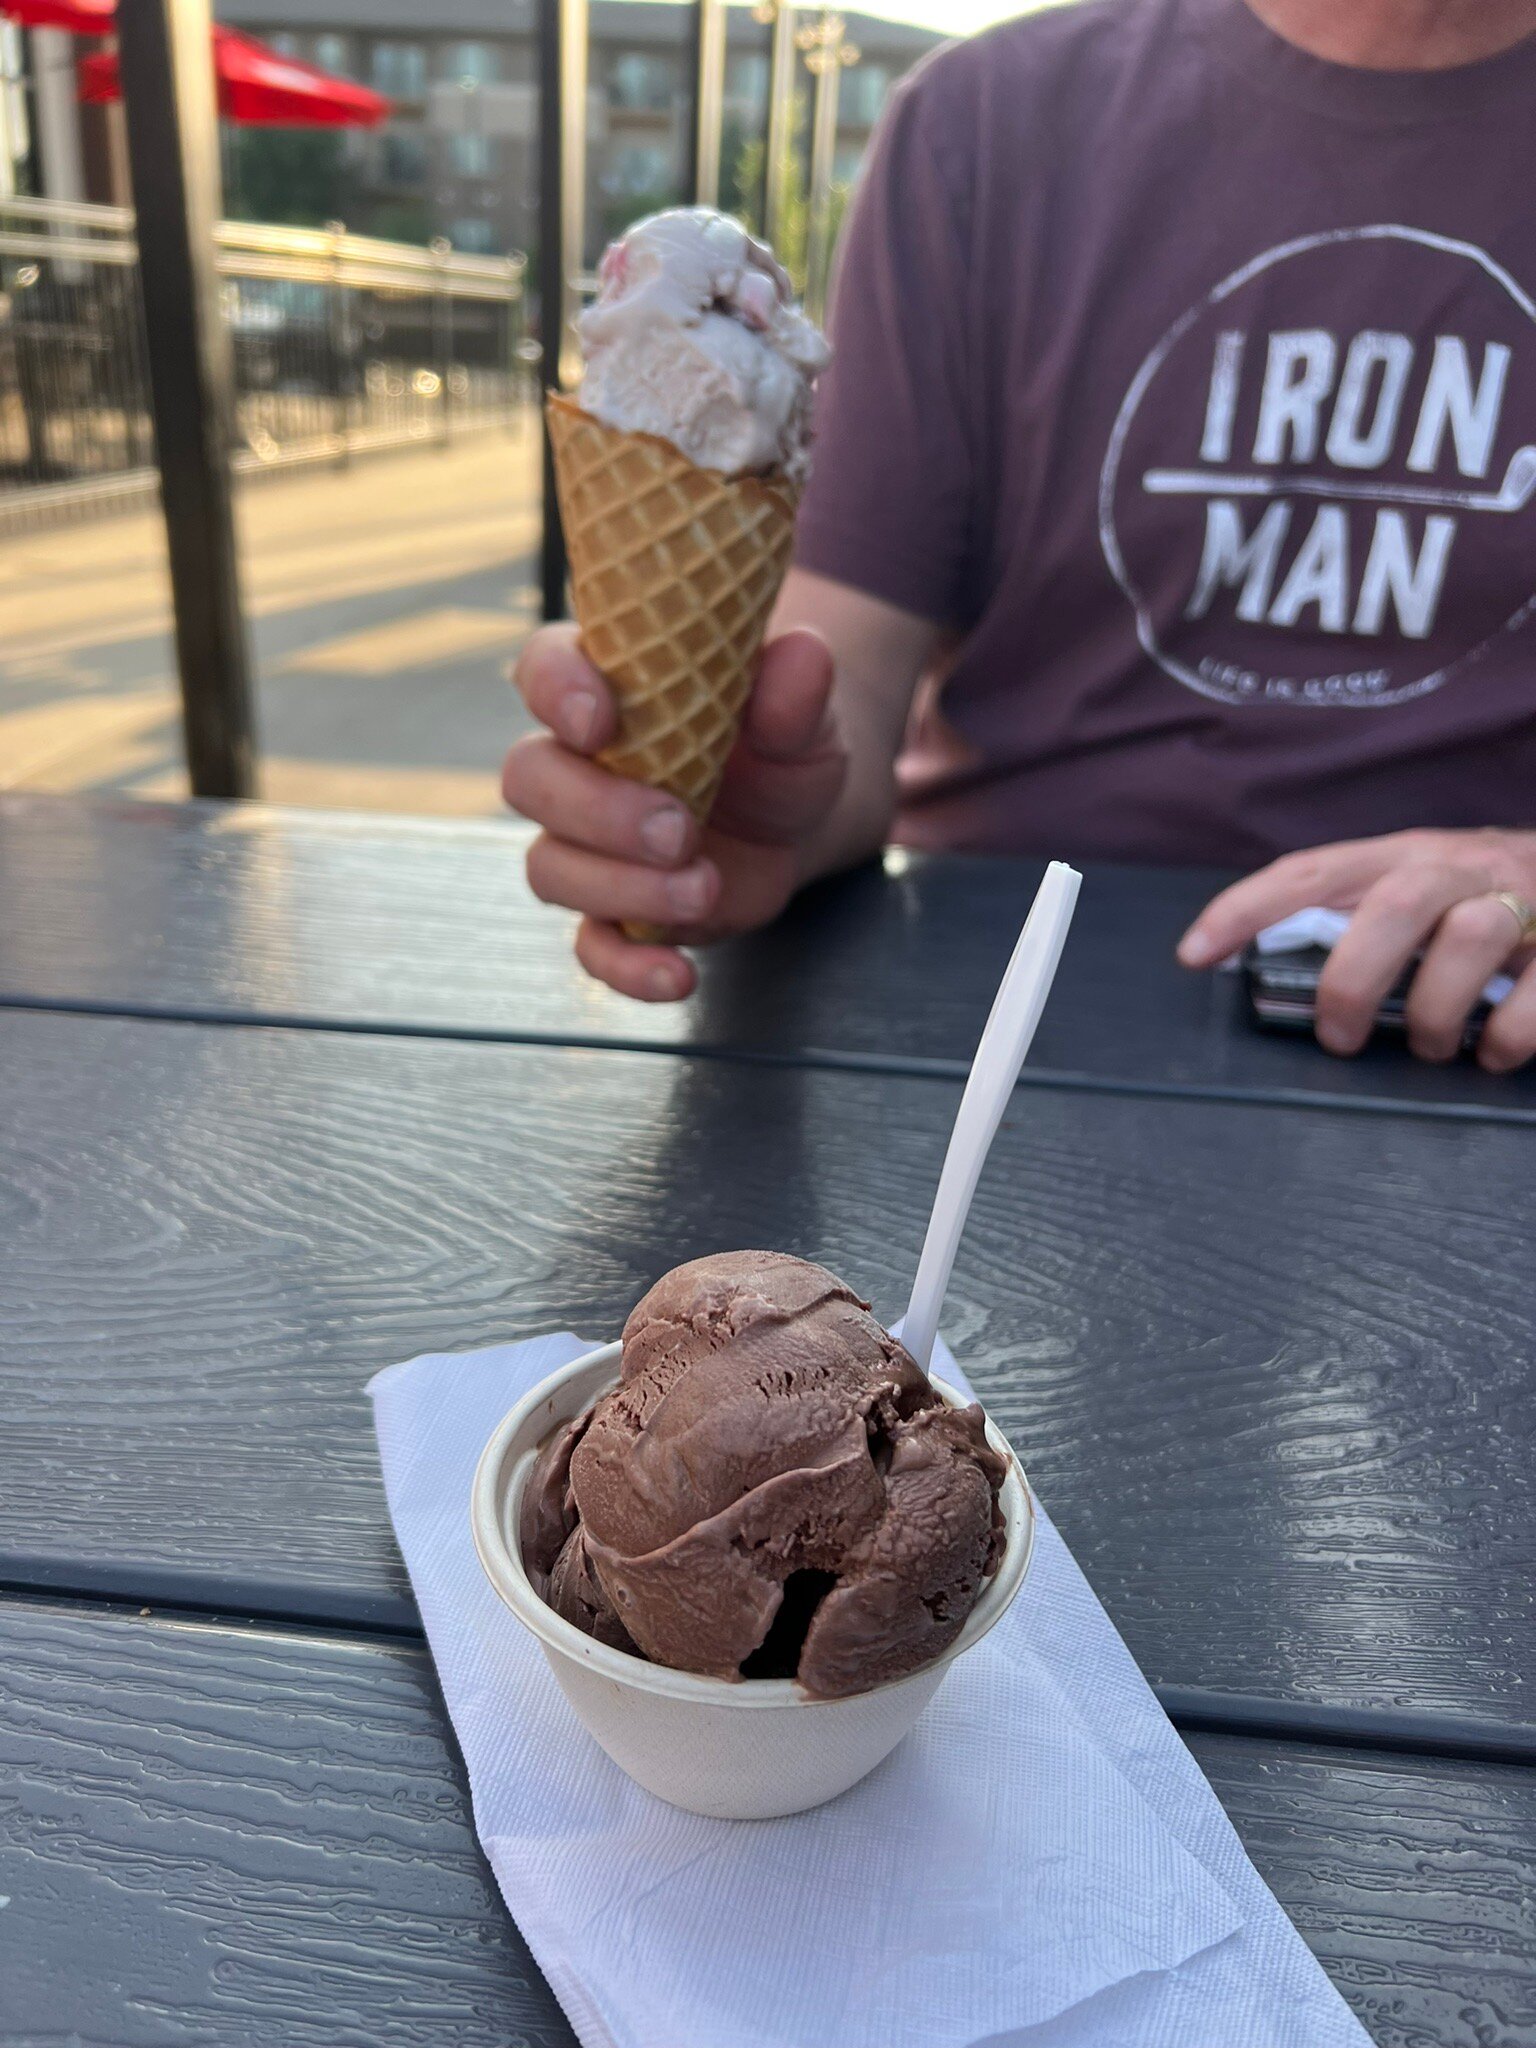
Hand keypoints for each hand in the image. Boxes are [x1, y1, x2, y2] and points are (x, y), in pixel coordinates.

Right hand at [503, 624, 846, 1000]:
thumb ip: (795, 693)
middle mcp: (580, 766)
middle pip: (531, 779)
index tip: (600, 721)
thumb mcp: (802, 717)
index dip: (556, 691)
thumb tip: (802, 655)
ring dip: (620, 888)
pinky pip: (591, 946)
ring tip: (705, 889)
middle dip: (598, 811)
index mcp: (611, 691)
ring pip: (551, 867)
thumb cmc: (781, 748)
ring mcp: (590, 846)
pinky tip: (677, 976)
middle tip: (681, 830)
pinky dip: (626, 969)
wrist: (800, 823)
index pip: (545, 669)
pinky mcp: (618, 911)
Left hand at [1178, 828, 1535, 1071]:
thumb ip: (1356, 918)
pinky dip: (1508, 1036)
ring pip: (1466, 940)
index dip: (1246, 908)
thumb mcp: (1419, 887)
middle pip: (1391, 905)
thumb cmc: (1486, 892)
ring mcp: (1520, 899)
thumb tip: (1261, 966)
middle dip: (1352, 980)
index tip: (1195, 953)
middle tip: (1339, 1037)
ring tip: (1429, 1047)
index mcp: (1404, 854)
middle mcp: (1458, 868)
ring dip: (1434, 1012)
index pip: (1310, 872)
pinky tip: (1491, 1054)